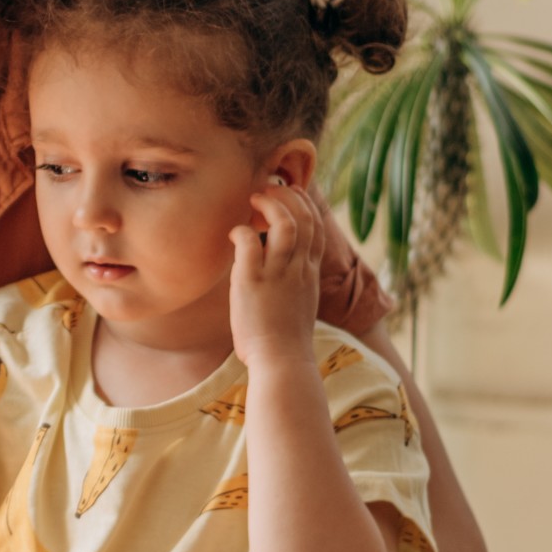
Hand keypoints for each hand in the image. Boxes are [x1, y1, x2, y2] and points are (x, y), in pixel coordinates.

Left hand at [229, 179, 325, 368]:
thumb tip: (278, 273)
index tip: (289, 195)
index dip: (304, 205)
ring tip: (253, 198)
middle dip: (288, 196)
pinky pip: (251, 243)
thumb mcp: (298, 305)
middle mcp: (299, 268)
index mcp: (310, 273)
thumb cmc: (284, 340)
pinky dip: (242, 230)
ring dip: (269, 204)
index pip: (316, 228)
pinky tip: (234, 233)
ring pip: (285, 223)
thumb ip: (293, 283)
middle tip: (268, 189)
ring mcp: (278, 273)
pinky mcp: (253, 281)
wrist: (282, 361)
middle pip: (305, 218)